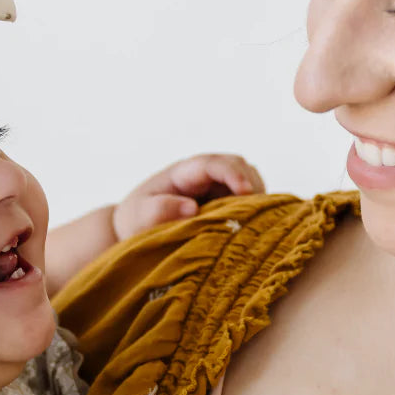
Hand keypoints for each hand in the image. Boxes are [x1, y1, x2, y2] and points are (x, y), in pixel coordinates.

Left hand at [112, 154, 264, 240]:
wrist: (136, 229)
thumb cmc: (136, 220)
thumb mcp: (139, 217)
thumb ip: (159, 210)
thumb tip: (192, 208)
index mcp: (183, 173)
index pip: (212, 164)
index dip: (232, 174)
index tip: (246, 191)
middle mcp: (204, 176)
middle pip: (238, 166)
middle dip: (251, 184)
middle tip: (257, 211)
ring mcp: (216, 188)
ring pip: (248, 181)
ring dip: (257, 198)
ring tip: (256, 220)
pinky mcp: (224, 203)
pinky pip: (248, 201)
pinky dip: (255, 210)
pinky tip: (253, 226)